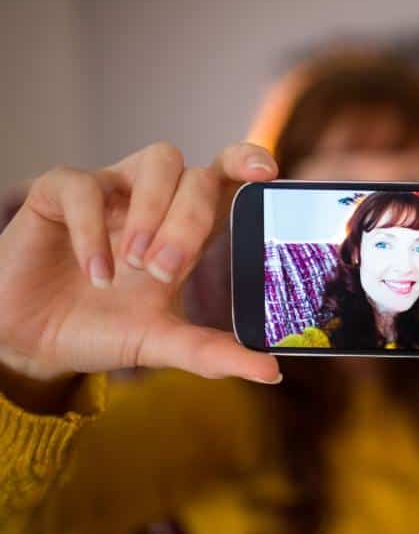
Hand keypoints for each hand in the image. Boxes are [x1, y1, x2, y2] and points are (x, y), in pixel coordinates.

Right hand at [0, 142, 281, 386]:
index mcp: (187, 227)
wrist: (32, 343)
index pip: (227, 177)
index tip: (266, 174)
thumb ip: (214, 353)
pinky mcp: (58, 194)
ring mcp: (111, 191)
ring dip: (155, 211)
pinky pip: (84, 186)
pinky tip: (96, 272)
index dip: (248, 162)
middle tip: (164, 272)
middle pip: (197, 177)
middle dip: (189, 222)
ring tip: (135, 265)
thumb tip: (271, 372)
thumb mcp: (162, 343)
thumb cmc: (103, 329)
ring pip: (158, 160)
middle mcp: (155, 200)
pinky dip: (92, 229)